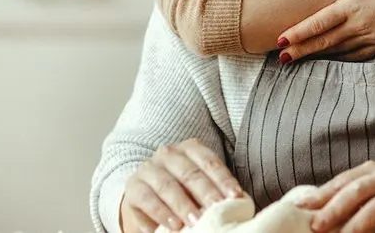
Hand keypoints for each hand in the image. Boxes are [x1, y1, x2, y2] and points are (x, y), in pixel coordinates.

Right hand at [120, 139, 243, 232]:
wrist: (148, 198)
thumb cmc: (183, 192)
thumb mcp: (199, 188)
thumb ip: (215, 190)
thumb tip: (240, 203)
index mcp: (190, 149)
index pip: (209, 161)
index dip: (223, 179)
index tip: (236, 196)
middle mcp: (168, 154)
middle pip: (190, 173)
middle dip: (206, 193)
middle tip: (218, 210)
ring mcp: (149, 169)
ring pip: (167, 185)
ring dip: (183, 205)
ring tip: (197, 221)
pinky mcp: (134, 187)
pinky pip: (147, 199)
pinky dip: (162, 213)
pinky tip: (174, 226)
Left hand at [277, 0, 374, 62]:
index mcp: (353, 6)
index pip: (318, 24)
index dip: (298, 34)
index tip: (280, 41)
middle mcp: (361, 26)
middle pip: (325, 42)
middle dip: (302, 51)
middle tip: (282, 59)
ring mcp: (374, 38)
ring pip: (341, 51)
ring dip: (320, 56)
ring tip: (302, 59)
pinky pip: (359, 56)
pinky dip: (343, 58)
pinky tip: (334, 58)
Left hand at [295, 161, 374, 232]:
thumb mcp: (374, 196)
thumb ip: (351, 200)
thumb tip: (313, 213)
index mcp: (372, 171)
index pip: (342, 181)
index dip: (321, 194)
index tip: (300, 207)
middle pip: (357, 190)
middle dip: (334, 209)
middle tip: (316, 225)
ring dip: (355, 225)